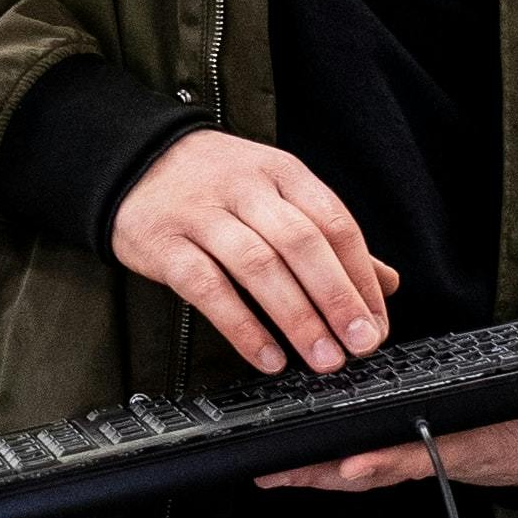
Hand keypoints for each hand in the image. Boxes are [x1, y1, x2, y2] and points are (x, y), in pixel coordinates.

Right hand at [111, 129, 396, 374]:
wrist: (131, 159)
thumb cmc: (215, 182)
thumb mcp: (276, 191)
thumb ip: (329, 236)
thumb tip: (385, 283)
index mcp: (282, 172)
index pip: (335, 224)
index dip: (361, 279)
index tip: (377, 324)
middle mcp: (246, 188)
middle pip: (302, 244)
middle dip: (338, 299)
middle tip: (361, 345)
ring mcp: (202, 214)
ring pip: (259, 266)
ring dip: (297, 318)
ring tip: (323, 359)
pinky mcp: (164, 244)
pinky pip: (207, 288)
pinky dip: (241, 326)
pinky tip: (267, 356)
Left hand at [256, 404, 517, 491]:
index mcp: (464, 446)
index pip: (419, 453)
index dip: (384, 459)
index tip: (352, 462)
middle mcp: (431, 453)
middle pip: (371, 466)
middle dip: (323, 472)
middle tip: (277, 472)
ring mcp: (415, 453)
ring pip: (357, 466)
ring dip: (313, 470)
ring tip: (268, 469)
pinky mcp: (406, 446)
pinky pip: (360, 455)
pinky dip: (325, 461)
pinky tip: (291, 461)